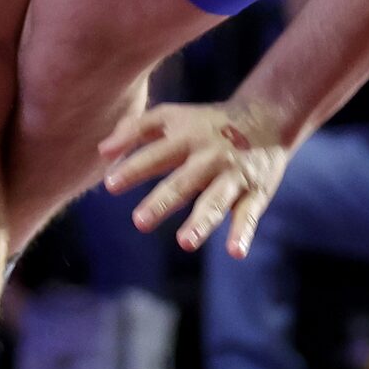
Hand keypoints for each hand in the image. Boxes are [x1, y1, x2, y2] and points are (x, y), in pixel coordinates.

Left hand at [98, 100, 294, 254]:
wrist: (267, 116)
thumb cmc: (206, 122)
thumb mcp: (172, 116)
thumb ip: (135, 129)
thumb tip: (101, 152)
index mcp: (186, 137)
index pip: (155, 154)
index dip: (133, 169)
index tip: (110, 184)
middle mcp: (209, 157)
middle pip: (183, 182)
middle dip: (162, 201)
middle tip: (139, 221)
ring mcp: (232, 176)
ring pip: (215, 201)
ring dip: (201, 222)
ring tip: (185, 242)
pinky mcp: (254, 193)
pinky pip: (248, 215)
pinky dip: (243, 233)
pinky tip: (235, 252)